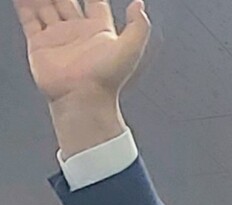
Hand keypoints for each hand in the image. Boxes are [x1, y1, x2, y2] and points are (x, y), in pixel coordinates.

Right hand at [13, 0, 149, 104]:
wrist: (82, 99)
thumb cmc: (106, 79)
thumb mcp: (130, 49)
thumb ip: (138, 26)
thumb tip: (139, 5)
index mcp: (100, 31)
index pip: (95, 3)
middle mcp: (78, 32)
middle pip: (67, 0)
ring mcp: (58, 37)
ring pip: (46, 6)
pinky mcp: (40, 44)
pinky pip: (28, 18)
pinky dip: (23, 4)